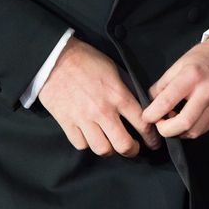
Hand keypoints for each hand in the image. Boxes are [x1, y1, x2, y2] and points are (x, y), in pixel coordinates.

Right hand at [38, 37, 161, 156]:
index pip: (142, 123)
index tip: (153, 142)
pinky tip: (91, 136)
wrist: (55, 58)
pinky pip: (81, 144)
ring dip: (110, 149)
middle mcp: (102, 110)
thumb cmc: (87, 60)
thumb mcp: (114, 69)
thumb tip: (141, 104)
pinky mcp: (67, 122)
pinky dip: (87, 143)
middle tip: (134, 148)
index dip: (151, 137)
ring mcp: (83, 118)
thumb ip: (127, 88)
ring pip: (102, 149)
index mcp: (118, 95)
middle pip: (124, 145)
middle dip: (133, 150)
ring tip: (111, 144)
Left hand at [142, 36, 208, 138]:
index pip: (167, 101)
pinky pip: (204, 129)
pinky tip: (185, 120)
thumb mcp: (181, 62)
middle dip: (165, 129)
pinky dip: (191, 129)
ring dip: (178, 131)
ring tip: (172, 120)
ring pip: (193, 131)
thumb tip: (152, 100)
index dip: (152, 113)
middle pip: (183, 123)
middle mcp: (206, 92)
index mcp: (192, 76)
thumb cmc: (208, 56)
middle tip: (159, 123)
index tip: (147, 116)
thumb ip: (164, 82)